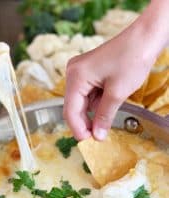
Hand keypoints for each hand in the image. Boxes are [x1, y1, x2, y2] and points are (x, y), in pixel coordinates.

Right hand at [64, 0, 168, 140]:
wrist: (145, 37)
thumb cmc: (132, 58)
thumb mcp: (117, 93)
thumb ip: (104, 116)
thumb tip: (97, 136)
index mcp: (76, 76)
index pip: (70, 111)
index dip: (78, 129)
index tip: (88, 142)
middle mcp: (73, 73)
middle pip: (73, 106)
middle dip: (85, 122)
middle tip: (96, 137)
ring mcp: (79, 72)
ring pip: (80, 102)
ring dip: (91, 113)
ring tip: (103, 123)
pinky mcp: (87, 72)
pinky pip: (87, 94)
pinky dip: (95, 104)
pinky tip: (105, 107)